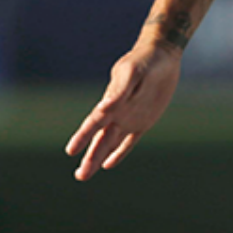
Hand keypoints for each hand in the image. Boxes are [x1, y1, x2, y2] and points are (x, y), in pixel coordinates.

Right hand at [65, 44, 182, 180]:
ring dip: (99, 158)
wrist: (162, 55)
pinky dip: (119, 152)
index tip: (70, 151)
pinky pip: (129, 141)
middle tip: (80, 176)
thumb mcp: (132, 73)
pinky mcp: (144, 121)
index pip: (93, 124)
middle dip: (90, 158)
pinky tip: (108, 164)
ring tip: (85, 173)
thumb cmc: (144, 61)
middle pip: (100, 140)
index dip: (82, 137)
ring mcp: (130, 118)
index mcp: (111, 102)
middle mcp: (117, 113)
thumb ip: (119, 91)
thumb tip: (104, 108)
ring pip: (110, 144)